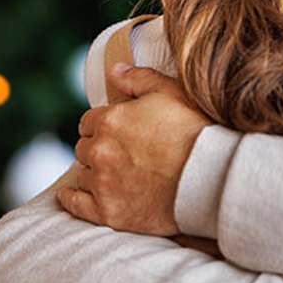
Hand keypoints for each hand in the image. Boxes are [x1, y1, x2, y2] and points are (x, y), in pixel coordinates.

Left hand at [58, 63, 209, 235]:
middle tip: (121, 153)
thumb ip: (138, 78)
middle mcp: (100, 151)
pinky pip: (75, 205)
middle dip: (99, 147)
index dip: (103, 125)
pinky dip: (71, 199)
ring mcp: (102, 184)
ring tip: (115, 174)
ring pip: (83, 174)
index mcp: (110, 120)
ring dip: (94, 172)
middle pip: (84, 148)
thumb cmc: (196, 132)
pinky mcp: (108, 212)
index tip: (117, 132)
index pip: (89, 121)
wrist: (212, 178)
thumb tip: (114, 70)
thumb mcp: (172, 93)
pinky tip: (71, 195)